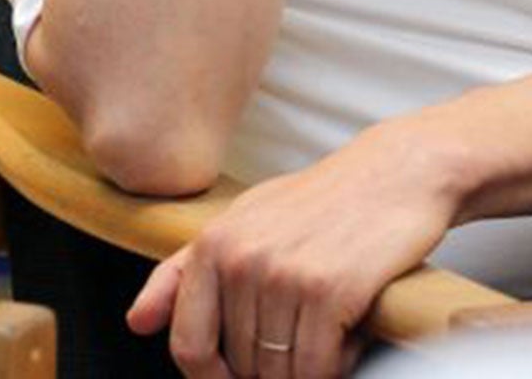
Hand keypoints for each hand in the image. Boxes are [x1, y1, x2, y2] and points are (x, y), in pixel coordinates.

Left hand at [125, 125, 455, 378]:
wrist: (395, 173)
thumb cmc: (318, 205)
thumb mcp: (243, 224)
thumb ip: (185, 274)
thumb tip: (136, 324)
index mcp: (212, 244)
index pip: (188, 344)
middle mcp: (239, 258)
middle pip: (240, 365)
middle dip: (272, 368)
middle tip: (306, 334)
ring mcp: (282, 273)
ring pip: (279, 372)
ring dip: (308, 367)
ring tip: (329, 329)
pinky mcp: (329, 290)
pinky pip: (317, 367)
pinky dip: (336, 366)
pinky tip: (349, 336)